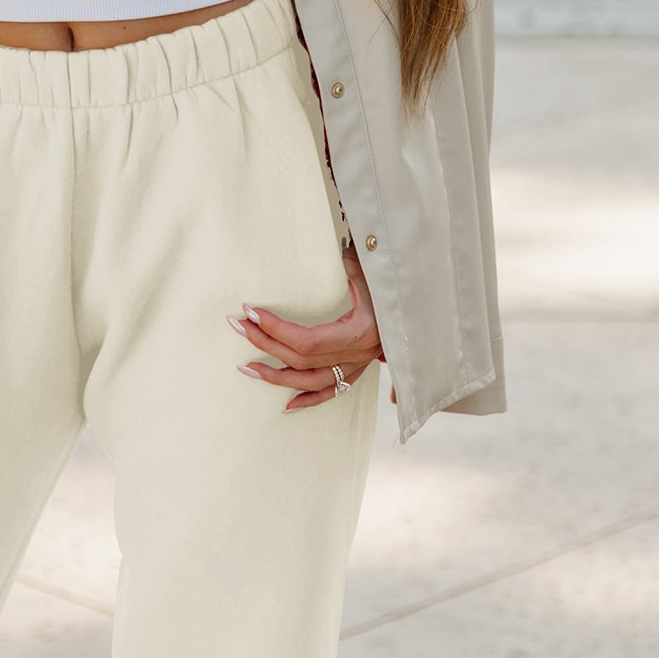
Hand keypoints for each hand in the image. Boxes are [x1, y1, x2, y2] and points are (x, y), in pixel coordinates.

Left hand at [227, 245, 384, 412]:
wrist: (422, 298)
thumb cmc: (392, 277)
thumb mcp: (369, 267)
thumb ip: (347, 263)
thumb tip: (330, 251)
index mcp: (361, 332)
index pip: (306, 340)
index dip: (274, 328)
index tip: (248, 310)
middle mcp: (360, 354)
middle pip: (302, 360)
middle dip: (265, 343)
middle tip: (236, 326)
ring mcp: (360, 365)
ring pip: (313, 382)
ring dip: (277, 376)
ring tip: (246, 366)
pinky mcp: (360, 369)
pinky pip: (332, 392)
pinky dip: (308, 400)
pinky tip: (285, 406)